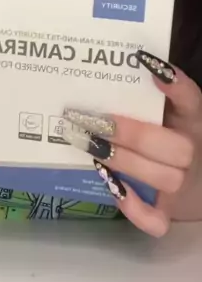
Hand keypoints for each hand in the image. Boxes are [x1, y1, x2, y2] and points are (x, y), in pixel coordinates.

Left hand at [63, 51, 201, 236]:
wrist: (192, 183)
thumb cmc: (168, 136)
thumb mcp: (166, 112)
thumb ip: (146, 96)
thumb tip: (119, 65)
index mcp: (192, 120)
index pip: (192, 99)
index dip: (176, 84)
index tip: (145, 62)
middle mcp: (192, 151)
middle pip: (174, 147)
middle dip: (130, 133)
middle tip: (92, 121)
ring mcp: (184, 185)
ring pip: (164, 178)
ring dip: (123, 161)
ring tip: (90, 146)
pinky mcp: (170, 212)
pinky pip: (157, 219)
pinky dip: (134, 207)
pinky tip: (110, 184)